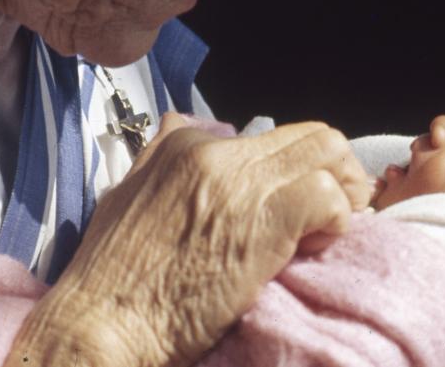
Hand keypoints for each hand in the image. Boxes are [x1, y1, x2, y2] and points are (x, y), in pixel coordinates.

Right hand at [4, 112, 370, 366]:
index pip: (272, 136)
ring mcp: (241, 183)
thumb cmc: (111, 272)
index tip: (298, 203)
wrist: (102, 321)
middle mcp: (217, 153)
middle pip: (310, 136)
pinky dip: (335, 219)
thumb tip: (178, 124)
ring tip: (329, 229)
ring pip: (327, 154)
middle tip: (338, 209)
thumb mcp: (127, 193)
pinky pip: (325, 198)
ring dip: (342, 193)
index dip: (295, 169)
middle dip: (336, 169)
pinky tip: (315, 246)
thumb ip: (159, 156)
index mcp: (187, 143)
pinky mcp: (264, 220)